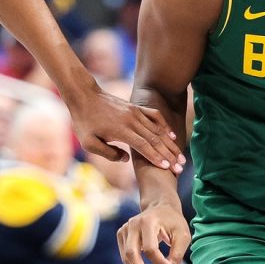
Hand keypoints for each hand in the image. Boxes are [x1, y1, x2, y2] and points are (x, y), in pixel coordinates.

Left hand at [66, 86, 182, 169]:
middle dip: (169, 154)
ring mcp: (135, 112)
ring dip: (170, 144)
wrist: (84, 96)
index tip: (168, 167)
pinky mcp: (135, 108)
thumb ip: (108, 153)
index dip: (156, 157)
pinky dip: (164, 126)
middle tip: (180, 166)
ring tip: (180, 155)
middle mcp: (132, 121)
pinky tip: (172, 135)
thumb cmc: (83, 122)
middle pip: (155, 140)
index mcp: (121, 131)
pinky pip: (154, 116)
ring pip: (157, 130)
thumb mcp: (89, 143)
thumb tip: (127, 159)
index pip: (143, 146)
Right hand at [117, 197, 190, 263]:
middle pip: (131, 254)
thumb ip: (177, 254)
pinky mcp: (121, 235)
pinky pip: (125, 256)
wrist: (160, 206)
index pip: (150, 249)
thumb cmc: (173, 221)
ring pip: (126, 258)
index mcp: (148, 222)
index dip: (160, 262)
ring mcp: (124, 229)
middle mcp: (132, 225)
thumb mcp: (183, 235)